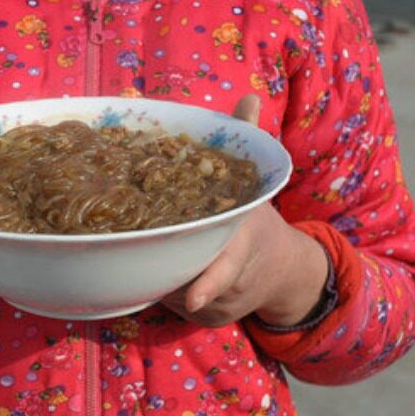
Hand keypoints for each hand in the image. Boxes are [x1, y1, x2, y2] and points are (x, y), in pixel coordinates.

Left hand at [160, 95, 329, 327]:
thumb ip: (246, 139)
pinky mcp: (205, 320)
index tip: (192, 297)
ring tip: (148, 245)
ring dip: (156, 273)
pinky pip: (172, 306)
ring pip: (173, 294)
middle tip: (132, 248)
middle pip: (188, 282)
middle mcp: (233, 282)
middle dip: (162, 269)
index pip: (226, 268)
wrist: (282, 269)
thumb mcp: (254, 180)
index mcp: (242, 243)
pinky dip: (160, 288)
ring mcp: (220, 306)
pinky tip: (157, 265)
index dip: (208, 283)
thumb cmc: (254, 216)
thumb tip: (249, 96)